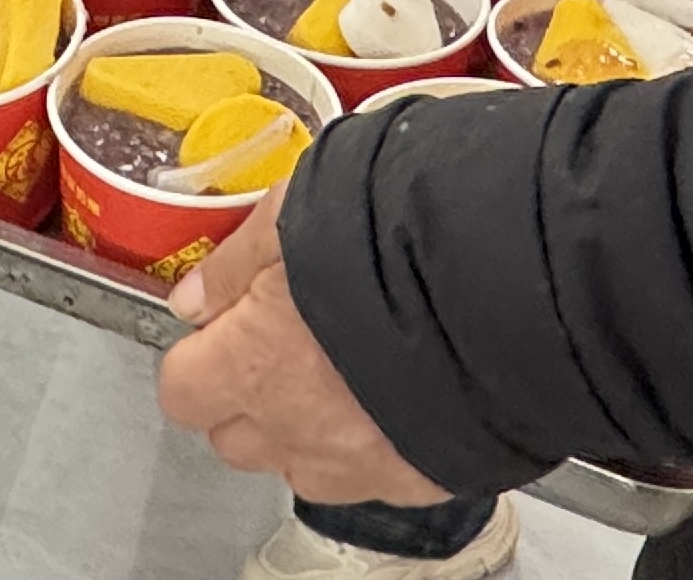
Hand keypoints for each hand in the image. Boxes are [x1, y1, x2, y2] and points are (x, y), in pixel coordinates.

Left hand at [158, 190, 454, 505]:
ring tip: (346, 368)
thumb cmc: (401, 240)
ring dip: (306, 427)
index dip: (199, 358)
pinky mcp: (418, 476)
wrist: (509, 282)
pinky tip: (398, 391)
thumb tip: (195, 297)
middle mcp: (297, 427)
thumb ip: (234, 263)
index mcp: (253, 363)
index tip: (220, 330)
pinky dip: (373, 442)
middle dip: (247, 396)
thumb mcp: (293, 215)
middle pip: (236, 438)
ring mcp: (359, 461)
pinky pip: (372, 473)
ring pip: (302, 464)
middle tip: (282, 344)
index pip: (183, 390)